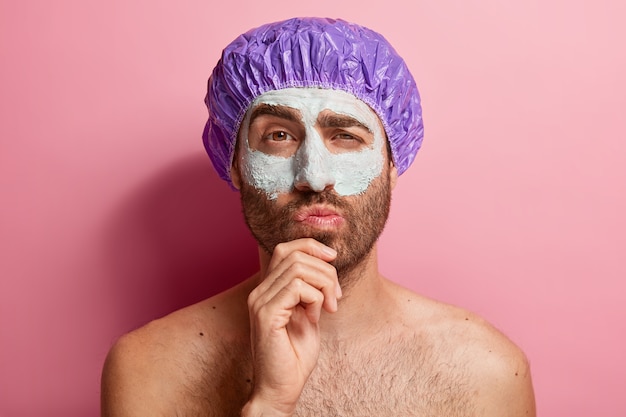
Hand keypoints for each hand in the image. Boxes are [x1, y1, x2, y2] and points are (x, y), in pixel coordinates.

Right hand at [243, 238, 341, 415]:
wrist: (280, 389)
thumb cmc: (295, 356)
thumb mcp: (309, 314)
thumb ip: (312, 289)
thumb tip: (328, 263)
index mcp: (268, 290)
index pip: (286, 248)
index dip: (312, 246)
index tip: (334, 259)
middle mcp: (260, 292)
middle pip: (296, 255)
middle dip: (326, 271)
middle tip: (337, 297)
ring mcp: (260, 302)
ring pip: (299, 268)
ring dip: (324, 284)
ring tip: (330, 307)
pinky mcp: (266, 314)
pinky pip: (297, 287)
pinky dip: (316, 299)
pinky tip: (316, 319)